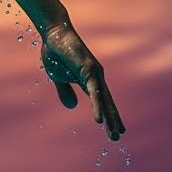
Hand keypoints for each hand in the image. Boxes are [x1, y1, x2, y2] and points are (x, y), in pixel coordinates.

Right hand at [41, 24, 124, 140]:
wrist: (53, 34)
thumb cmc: (55, 53)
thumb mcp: (57, 78)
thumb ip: (65, 91)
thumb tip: (73, 108)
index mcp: (89, 81)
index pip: (102, 102)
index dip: (109, 116)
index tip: (115, 130)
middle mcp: (97, 78)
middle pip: (107, 103)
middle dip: (113, 121)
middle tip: (118, 137)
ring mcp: (95, 74)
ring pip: (103, 101)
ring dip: (109, 118)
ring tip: (114, 134)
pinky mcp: (89, 70)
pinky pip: (94, 93)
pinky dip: (97, 107)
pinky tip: (99, 120)